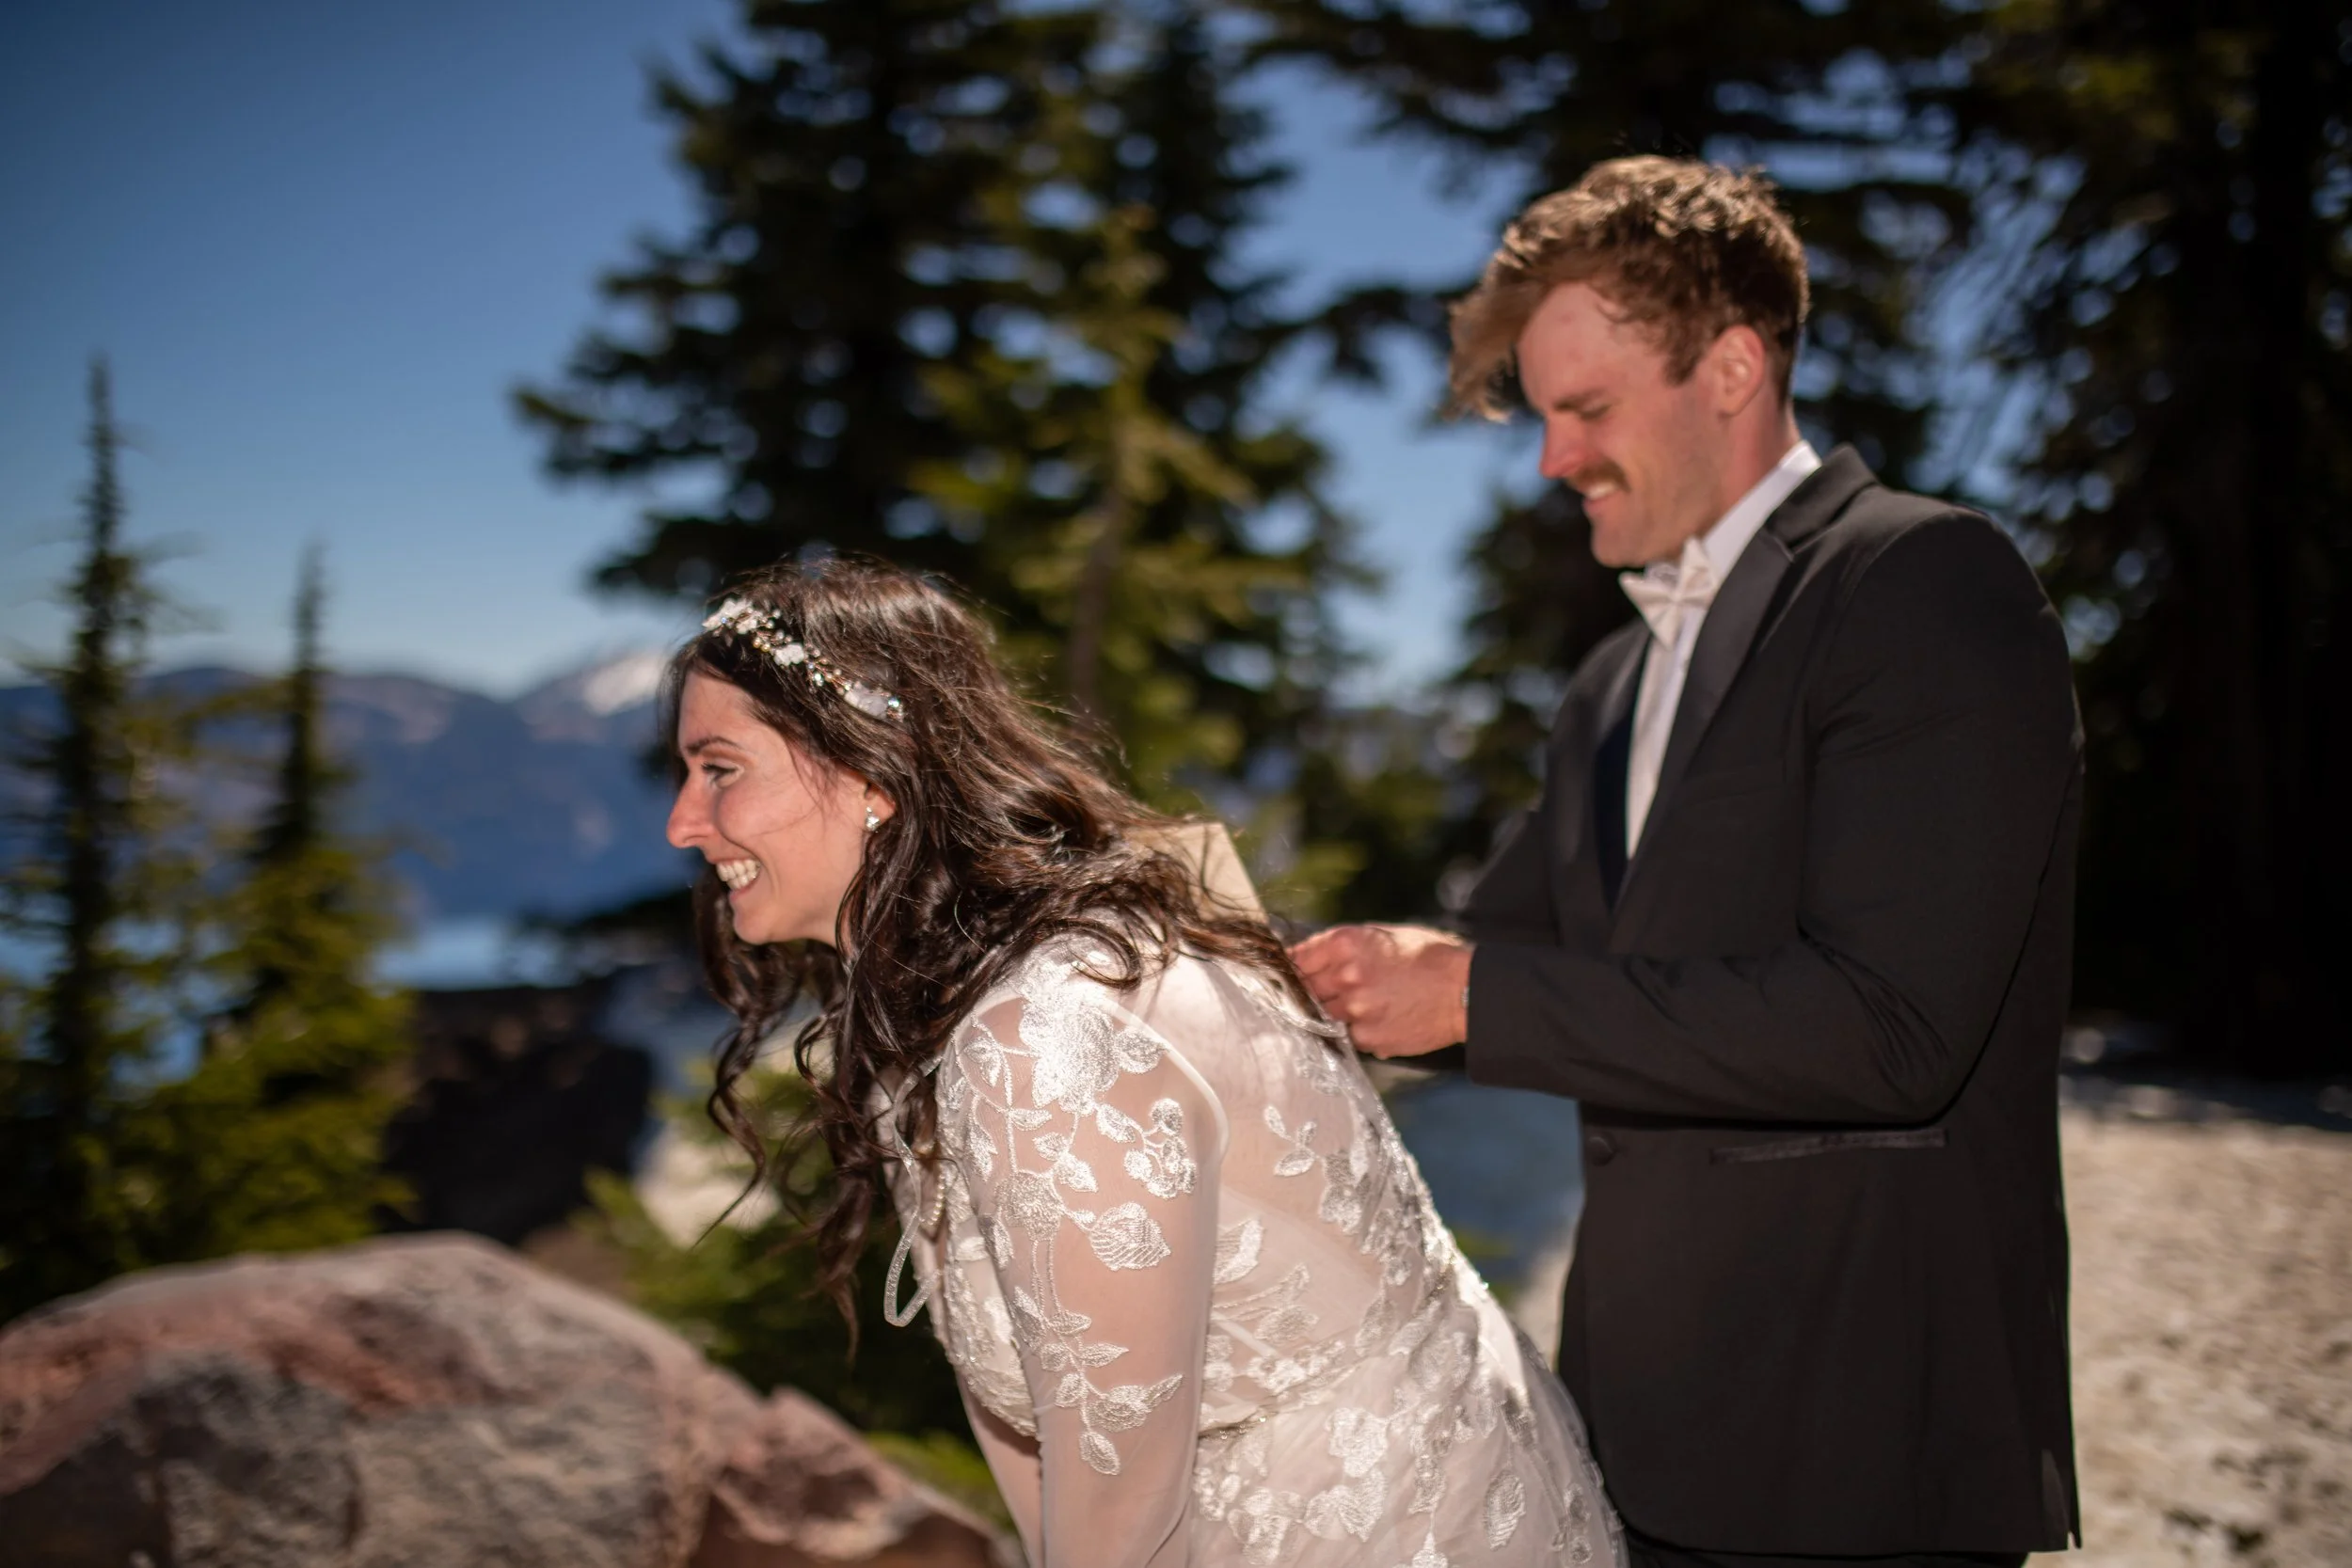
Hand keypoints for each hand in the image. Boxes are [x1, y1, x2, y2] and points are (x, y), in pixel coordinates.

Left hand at [1289, 924, 1471, 1057]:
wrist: (1465, 990)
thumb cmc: (1428, 957)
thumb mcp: (1383, 936)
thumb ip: (1343, 948)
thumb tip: (1310, 957)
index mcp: (1345, 944)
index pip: (1296, 959)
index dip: (1290, 968)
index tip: (1286, 976)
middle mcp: (1345, 976)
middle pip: (1304, 990)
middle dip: (1311, 992)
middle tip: (1325, 993)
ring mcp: (1355, 1010)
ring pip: (1324, 1016)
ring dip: (1335, 1013)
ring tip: (1363, 1005)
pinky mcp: (1369, 1037)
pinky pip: (1349, 1036)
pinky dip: (1358, 1030)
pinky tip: (1383, 1019)